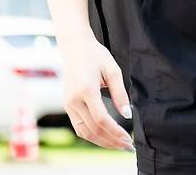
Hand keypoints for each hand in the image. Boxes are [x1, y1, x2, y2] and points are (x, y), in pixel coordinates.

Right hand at [59, 34, 134, 150]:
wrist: (75, 47)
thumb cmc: (96, 56)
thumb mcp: (113, 69)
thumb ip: (120, 93)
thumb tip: (127, 115)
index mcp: (86, 90)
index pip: (101, 120)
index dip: (115, 132)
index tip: (129, 139)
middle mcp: (74, 101)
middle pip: (93, 130)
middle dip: (111, 141)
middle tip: (127, 147)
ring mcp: (68, 105)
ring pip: (84, 132)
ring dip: (102, 141)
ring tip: (118, 145)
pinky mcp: (67, 106)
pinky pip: (79, 127)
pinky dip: (92, 135)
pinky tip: (105, 137)